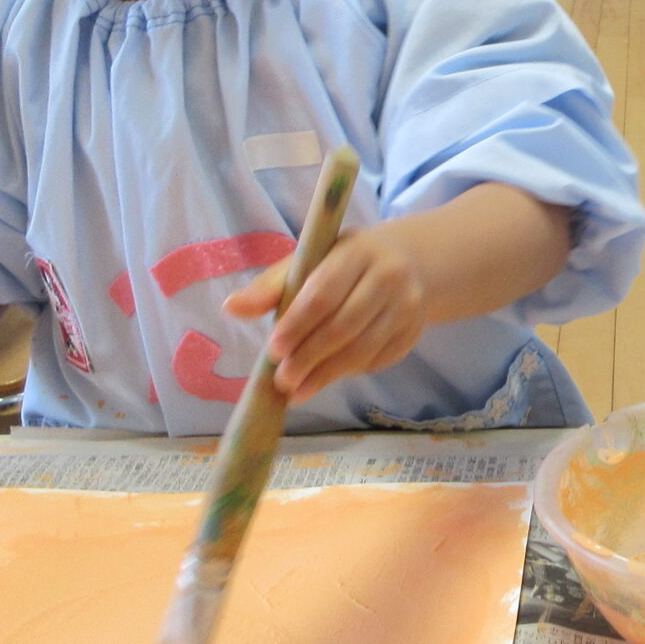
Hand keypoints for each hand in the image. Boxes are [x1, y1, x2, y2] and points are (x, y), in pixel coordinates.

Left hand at [224, 224, 430, 401]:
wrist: (412, 262)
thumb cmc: (346, 261)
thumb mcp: (310, 261)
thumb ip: (271, 286)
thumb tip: (231, 308)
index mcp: (358, 253)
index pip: (324, 294)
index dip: (297, 325)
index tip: (273, 350)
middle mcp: (389, 278)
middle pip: (344, 326)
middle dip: (309, 357)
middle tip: (282, 380)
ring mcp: (407, 307)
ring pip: (362, 349)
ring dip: (326, 374)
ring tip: (297, 390)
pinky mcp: (413, 333)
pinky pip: (377, 360)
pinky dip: (347, 373)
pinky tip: (324, 380)